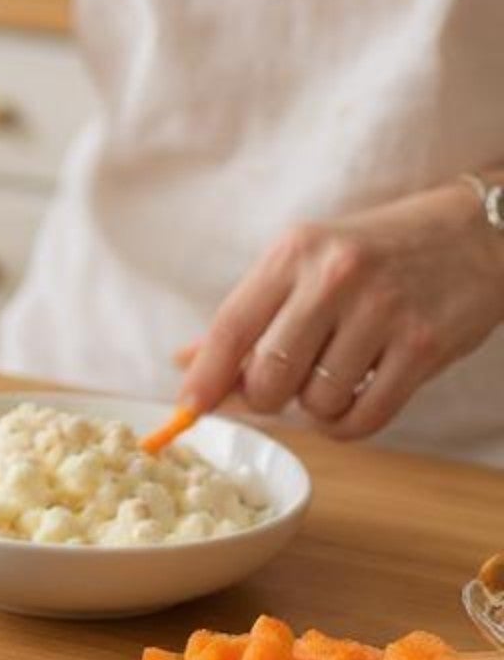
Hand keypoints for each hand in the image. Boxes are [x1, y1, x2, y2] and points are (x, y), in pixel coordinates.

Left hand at [178, 182, 503, 439]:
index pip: (231, 326)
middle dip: (264, 397)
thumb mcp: (306, 262)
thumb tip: (187, 362)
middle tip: (281, 386)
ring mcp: (383, 311)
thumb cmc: (375, 252)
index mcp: (295, 252)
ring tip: (331, 378)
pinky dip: (347, 425)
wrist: (473, 233)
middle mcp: (335, 278)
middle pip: (268, 376)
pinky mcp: (423, 346)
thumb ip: (250, 313)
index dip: (204, 376)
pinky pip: (365, 417)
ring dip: (315, 407)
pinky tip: (351, 403)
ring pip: (315, 401)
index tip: (186, 408)